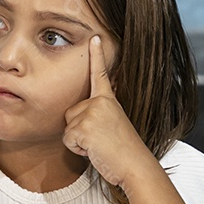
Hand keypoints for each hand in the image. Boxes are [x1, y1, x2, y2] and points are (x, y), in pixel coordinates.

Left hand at [63, 36, 151, 188]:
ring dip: (79, 141)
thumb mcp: (113, 125)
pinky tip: (95, 150)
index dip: (97, 55)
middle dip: (78, 130)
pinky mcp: (84, 126)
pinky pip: (68, 139)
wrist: (135, 166)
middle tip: (100, 140)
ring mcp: (92, 112)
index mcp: (109, 100)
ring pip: (68, 127)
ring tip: (99, 145)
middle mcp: (101, 102)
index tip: (94, 37)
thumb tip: (86, 112)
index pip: (101, 74)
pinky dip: (78, 150)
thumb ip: (99, 114)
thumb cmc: (123, 151)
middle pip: (70, 113)